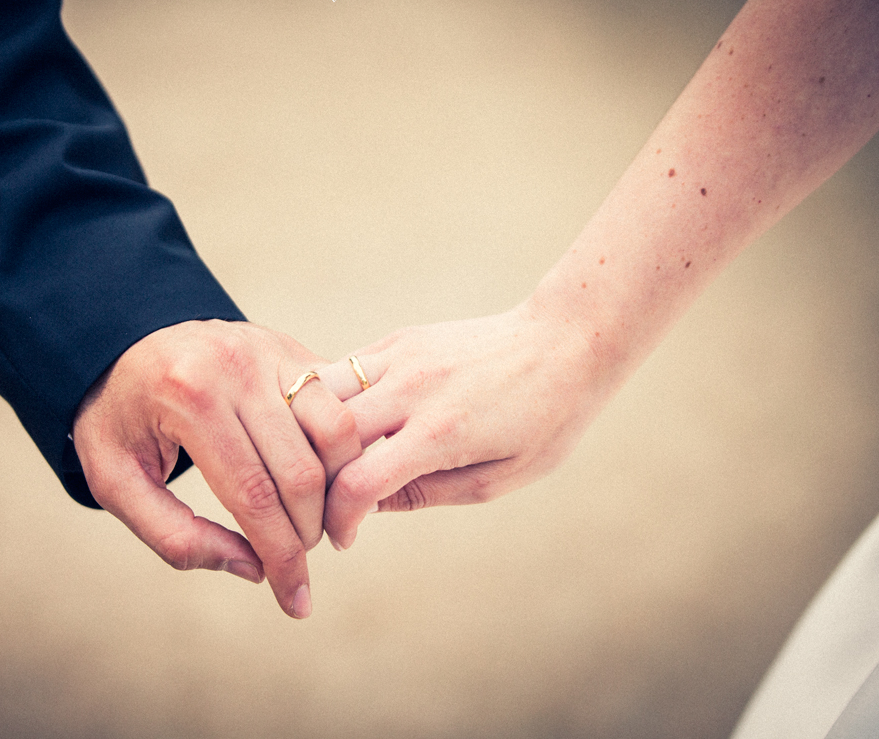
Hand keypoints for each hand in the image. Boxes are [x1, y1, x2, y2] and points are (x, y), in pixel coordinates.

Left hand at [72, 320, 360, 617]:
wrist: (122, 343)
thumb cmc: (119, 420)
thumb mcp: (116, 484)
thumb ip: (174, 536)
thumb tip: (252, 568)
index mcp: (189, 398)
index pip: (253, 494)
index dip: (281, 556)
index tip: (295, 601)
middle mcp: (236, 366)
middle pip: (302, 471)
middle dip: (309, 533)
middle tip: (296, 560)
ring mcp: (269, 351)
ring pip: (336, 434)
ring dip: (337, 492)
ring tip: (314, 523)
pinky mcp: (290, 349)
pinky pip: (338, 406)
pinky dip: (342, 453)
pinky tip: (324, 483)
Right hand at [318, 304, 608, 549]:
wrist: (565, 343)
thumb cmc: (543, 421)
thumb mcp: (497, 479)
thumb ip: (426, 494)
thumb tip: (366, 507)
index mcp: (441, 432)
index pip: (358, 483)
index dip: (338, 521)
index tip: (342, 538)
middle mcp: (412, 389)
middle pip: (326, 439)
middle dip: (315, 483)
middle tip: (325, 506)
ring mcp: (401, 357)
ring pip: (317, 397)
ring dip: (313, 437)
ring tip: (327, 466)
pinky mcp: (398, 339)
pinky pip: (340, 371)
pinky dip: (330, 404)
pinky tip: (345, 429)